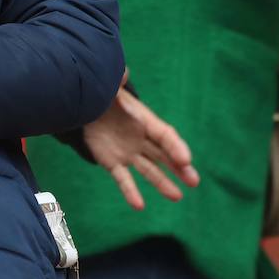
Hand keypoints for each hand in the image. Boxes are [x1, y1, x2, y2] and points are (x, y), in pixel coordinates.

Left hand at [82, 89, 199, 210]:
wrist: (84, 105)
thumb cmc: (101, 93)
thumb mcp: (109, 84)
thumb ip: (116, 80)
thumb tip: (122, 72)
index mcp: (144, 120)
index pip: (165, 135)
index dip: (176, 147)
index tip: (185, 160)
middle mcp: (140, 138)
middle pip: (164, 155)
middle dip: (179, 167)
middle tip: (194, 180)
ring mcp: (128, 152)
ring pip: (149, 170)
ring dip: (162, 183)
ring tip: (177, 196)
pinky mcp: (112, 162)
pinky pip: (123, 179)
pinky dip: (131, 192)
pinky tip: (138, 206)